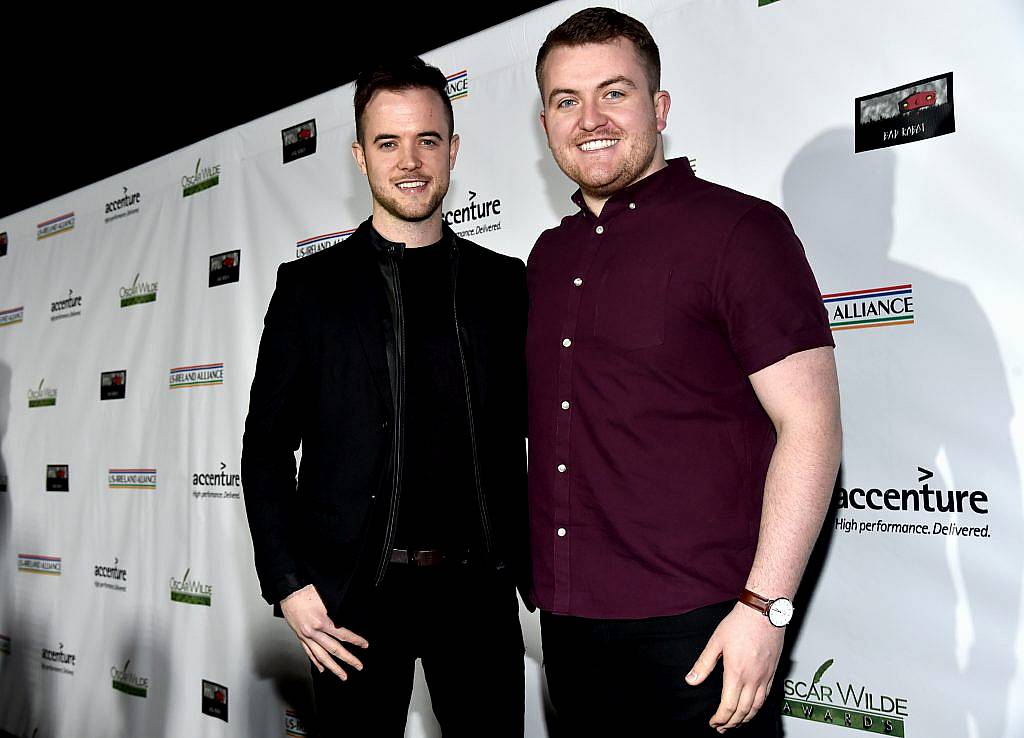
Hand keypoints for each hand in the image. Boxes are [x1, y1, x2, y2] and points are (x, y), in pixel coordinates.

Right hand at [280, 584, 368, 679]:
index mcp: (321, 622)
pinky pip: (309, 652)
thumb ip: (336, 612)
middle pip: (334, 649)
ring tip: (342, 675)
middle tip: (358, 666)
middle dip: (348, 659)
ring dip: (333, 667)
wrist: (288, 591)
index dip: (355, 640)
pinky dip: (316, 661)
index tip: (364, 645)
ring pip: (321, 656)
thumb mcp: (326, 599)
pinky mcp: (300, 637)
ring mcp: (306, 636)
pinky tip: (322, 668)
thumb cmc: (306, 592)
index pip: (343, 634)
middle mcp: (313, 632)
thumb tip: (347, 621)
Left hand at [685, 602, 783, 732]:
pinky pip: (766, 697)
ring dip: (745, 719)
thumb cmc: (740, 623)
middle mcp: (753, 679)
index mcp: (736, 673)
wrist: (764, 613)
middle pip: (743, 711)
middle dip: (731, 723)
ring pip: (756, 707)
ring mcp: (765, 677)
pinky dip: (757, 708)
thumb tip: (691, 680)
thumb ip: (703, 664)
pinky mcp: (772, 673)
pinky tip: (751, 708)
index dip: (720, 718)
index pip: (728, 706)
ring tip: (735, 723)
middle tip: (721, 728)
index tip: (713, 722)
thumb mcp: (716, 642)